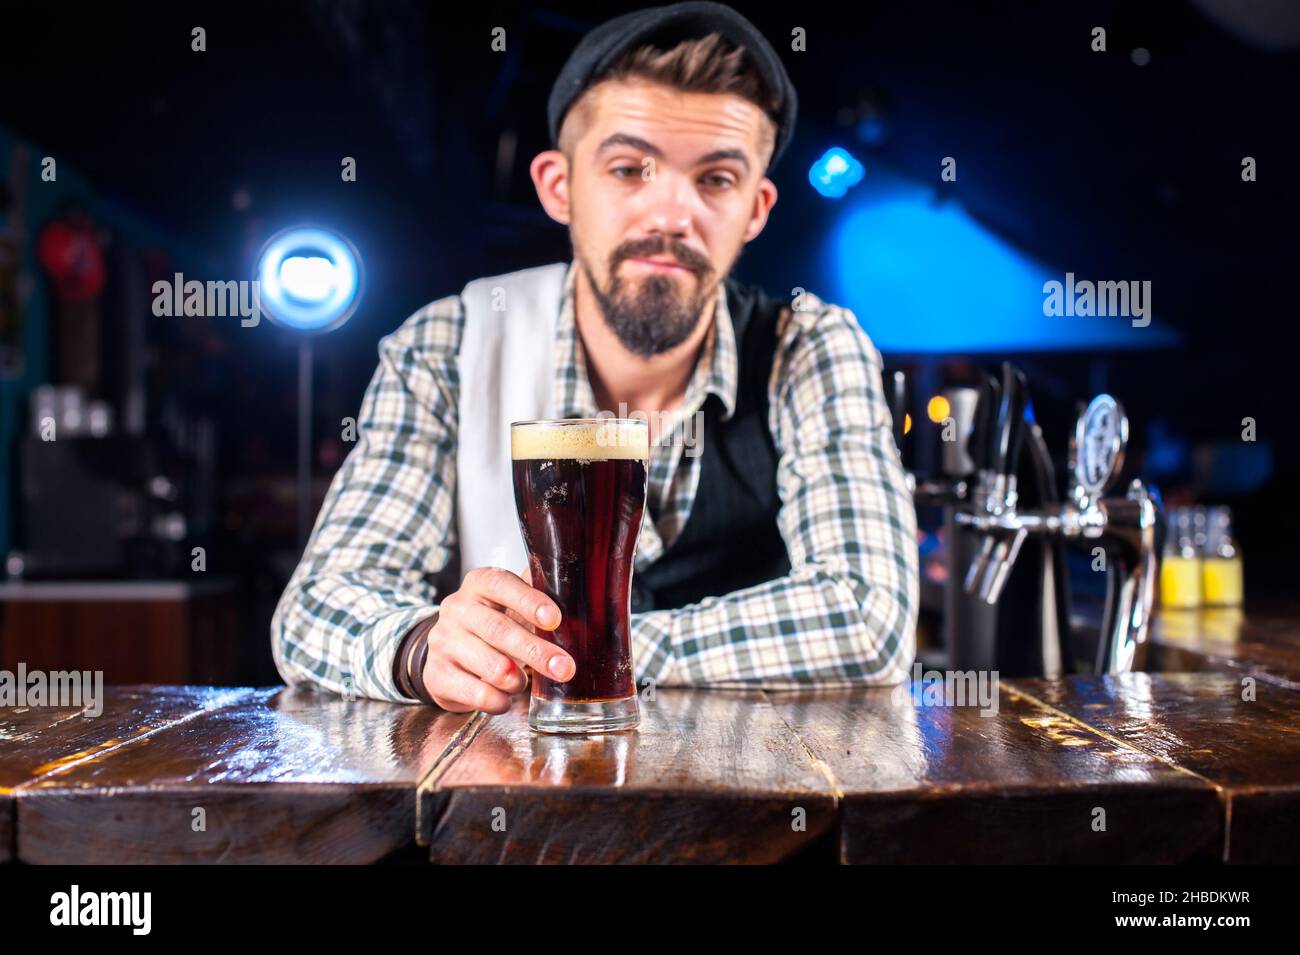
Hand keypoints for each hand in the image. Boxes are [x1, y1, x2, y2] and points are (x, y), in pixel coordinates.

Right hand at [420, 567, 572, 713]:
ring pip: (489, 665)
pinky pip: (476, 693)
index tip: (554, 619)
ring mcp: (443, 642)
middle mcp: (457, 609)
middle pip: (498, 629)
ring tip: (524, 682)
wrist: (447, 654)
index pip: (500, 584)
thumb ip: (538, 600)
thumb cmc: (492, 626)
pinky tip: (506, 698)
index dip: (528, 601)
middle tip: (564, 668)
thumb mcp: (510, 605)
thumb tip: (581, 601)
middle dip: (536, 652)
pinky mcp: (437, 675)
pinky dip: (498, 700)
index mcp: (479, 584)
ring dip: (516, 680)